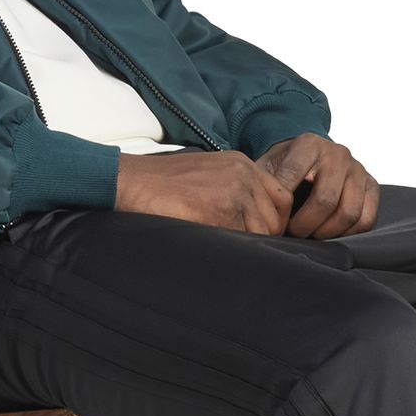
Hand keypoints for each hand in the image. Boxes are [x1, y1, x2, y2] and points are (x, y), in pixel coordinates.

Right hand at [115, 148, 294, 231]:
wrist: (133, 182)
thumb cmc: (163, 183)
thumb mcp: (209, 172)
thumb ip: (236, 188)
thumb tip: (253, 220)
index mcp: (243, 164)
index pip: (282, 197)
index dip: (275, 221)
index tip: (260, 235)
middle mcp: (243, 175)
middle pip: (274, 219)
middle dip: (262, 238)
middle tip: (241, 248)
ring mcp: (233, 192)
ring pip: (260, 233)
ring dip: (245, 246)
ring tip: (223, 249)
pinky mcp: (219, 212)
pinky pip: (240, 242)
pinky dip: (231, 251)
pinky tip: (213, 248)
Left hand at [255, 134, 378, 238]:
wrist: (312, 157)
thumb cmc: (286, 167)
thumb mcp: (268, 167)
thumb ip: (261, 183)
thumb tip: (255, 208)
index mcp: (309, 144)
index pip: (293, 176)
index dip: (282, 205)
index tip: (275, 219)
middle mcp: (337, 153)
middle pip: (325, 200)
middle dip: (304, 225)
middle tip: (292, 232)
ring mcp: (358, 169)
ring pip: (349, 212)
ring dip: (326, 232)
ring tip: (310, 235)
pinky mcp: (371, 186)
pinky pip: (366, 219)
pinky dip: (348, 234)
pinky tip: (329, 233)